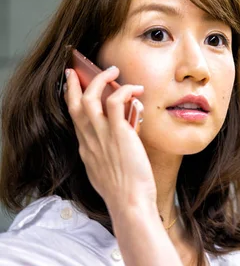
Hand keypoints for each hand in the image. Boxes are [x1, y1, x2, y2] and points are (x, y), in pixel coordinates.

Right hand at [64, 66, 155, 214]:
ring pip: (90, 97)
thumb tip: (117, 138)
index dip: (71, 100)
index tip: (72, 87)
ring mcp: (102, 135)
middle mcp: (90, 139)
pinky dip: (124, 90)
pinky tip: (136, 89)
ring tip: (113, 70)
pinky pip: (115, 102)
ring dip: (100, 79)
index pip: (75, 118)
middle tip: (78, 70)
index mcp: (86, 148)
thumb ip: (106, 152)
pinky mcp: (119, 133)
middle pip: (74, 104)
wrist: (129, 202)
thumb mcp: (106, 170)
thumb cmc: (124, 191)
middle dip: (74, 84)